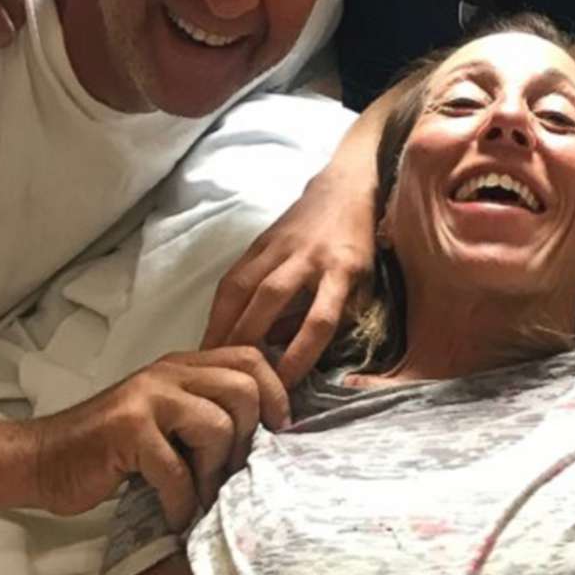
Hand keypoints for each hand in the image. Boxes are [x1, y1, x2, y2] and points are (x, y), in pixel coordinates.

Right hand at [33, 347, 288, 524]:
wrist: (42, 459)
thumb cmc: (110, 448)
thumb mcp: (164, 417)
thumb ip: (204, 410)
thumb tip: (266, 433)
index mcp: (183, 365)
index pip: (250, 357)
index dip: (276, 392)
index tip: (279, 430)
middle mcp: (168, 373)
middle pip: (244, 388)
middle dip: (250, 437)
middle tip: (235, 472)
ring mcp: (147, 398)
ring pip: (218, 426)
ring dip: (216, 472)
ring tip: (202, 496)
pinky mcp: (128, 430)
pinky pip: (178, 469)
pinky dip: (182, 502)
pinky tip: (177, 516)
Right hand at [203, 173, 374, 385]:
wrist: (343, 191)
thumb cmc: (357, 247)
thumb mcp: (366, 284)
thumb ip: (340, 318)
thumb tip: (297, 352)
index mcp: (342, 270)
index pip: (320, 319)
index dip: (301, 353)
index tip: (284, 384)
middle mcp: (308, 257)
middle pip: (271, 299)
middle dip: (249, 339)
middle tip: (232, 377)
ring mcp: (279, 246)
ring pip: (243, 286)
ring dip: (223, 324)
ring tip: (209, 359)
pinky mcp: (259, 241)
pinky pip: (233, 276)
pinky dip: (220, 307)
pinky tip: (211, 331)